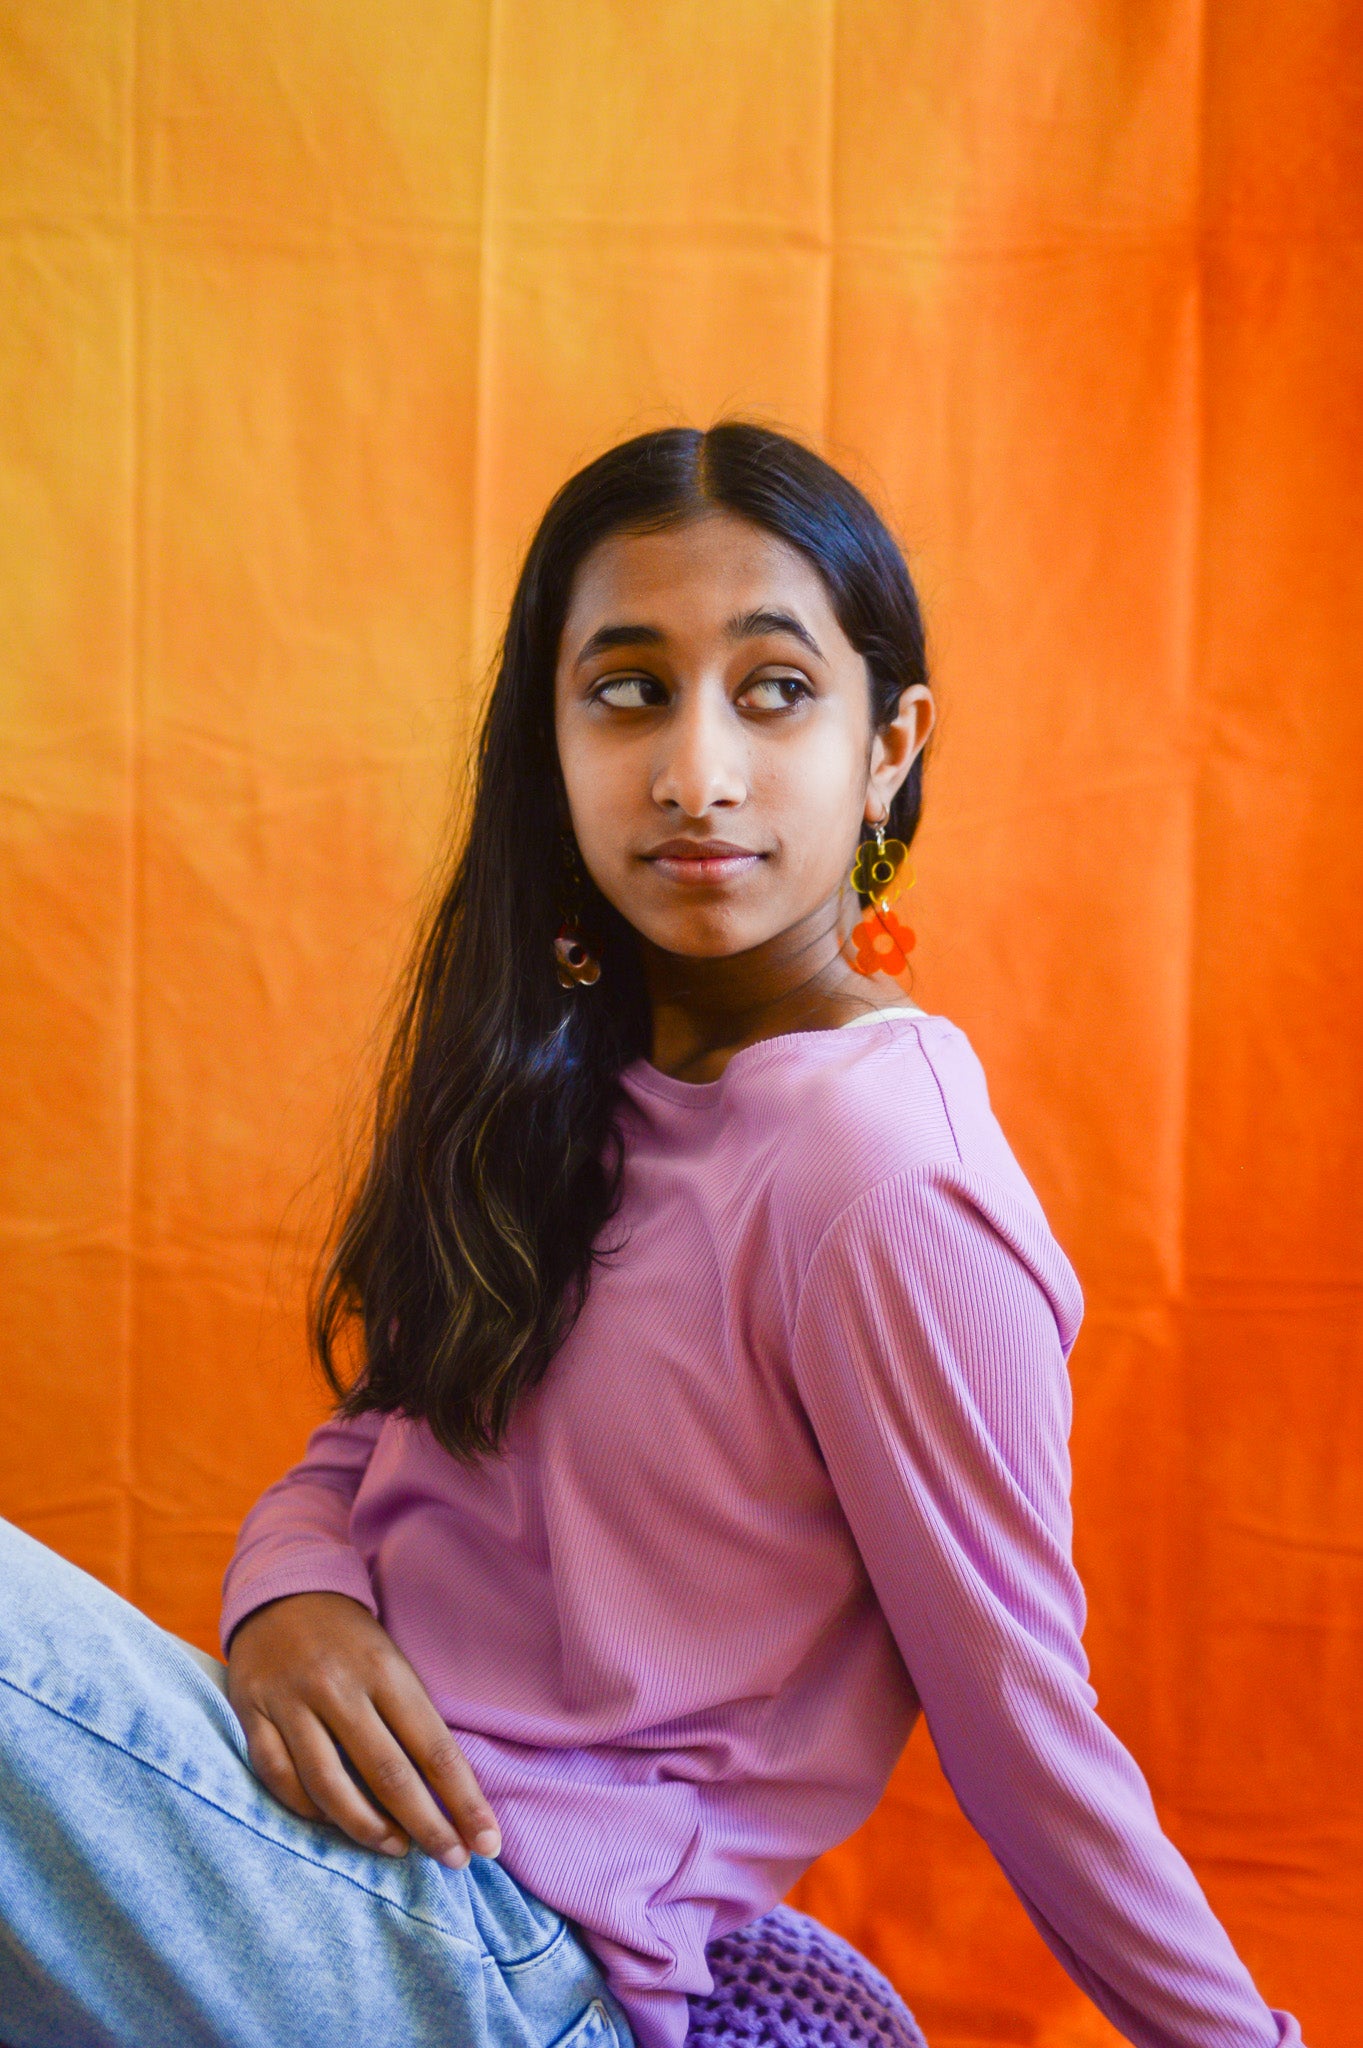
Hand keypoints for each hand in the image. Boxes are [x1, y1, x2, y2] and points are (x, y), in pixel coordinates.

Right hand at [226, 1591, 499, 1867]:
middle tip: (453, 1861)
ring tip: (397, 1848)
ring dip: (368, 1828)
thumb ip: (413, 1720)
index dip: (463, 1800)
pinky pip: (279, 1777)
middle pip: (388, 1773)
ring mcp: (291, 1701)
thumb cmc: (351, 1639)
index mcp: (385, 1670)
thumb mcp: (392, 1662)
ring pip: (329, 1784)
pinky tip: (333, 1823)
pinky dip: (308, 1809)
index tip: (488, 1843)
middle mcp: (338, 1686)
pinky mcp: (251, 1712)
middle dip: (427, 1825)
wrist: (282, 1590)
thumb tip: (450, 1793)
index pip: (433, 1747)